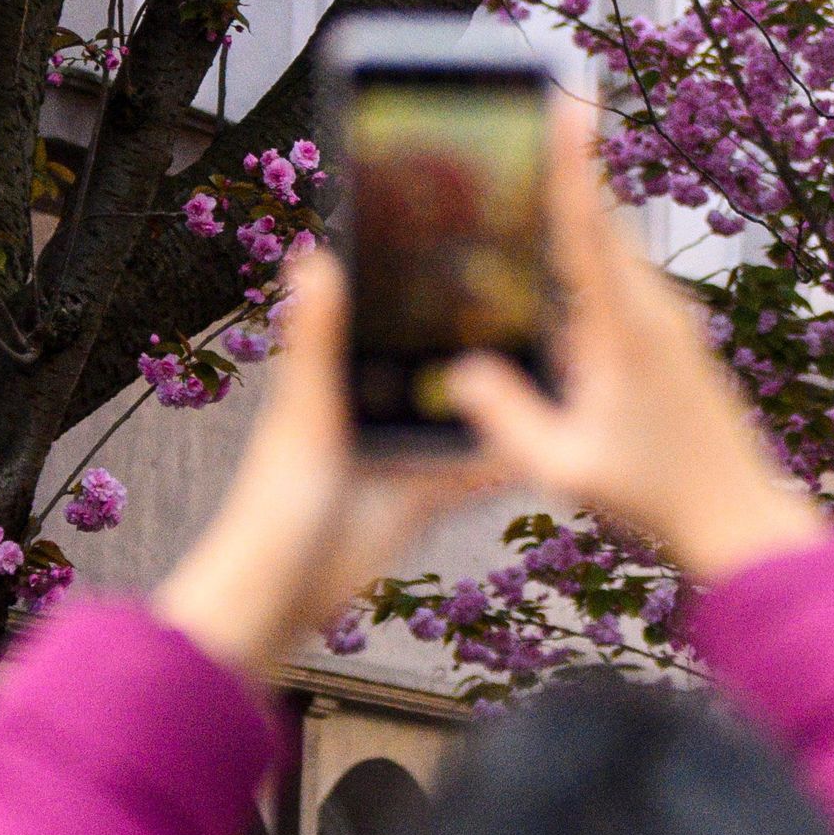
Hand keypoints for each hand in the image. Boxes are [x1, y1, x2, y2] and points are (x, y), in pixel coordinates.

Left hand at [152, 246, 512, 676]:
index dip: (422, 280)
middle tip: (541, 296)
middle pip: (435, 361)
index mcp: (340, 375)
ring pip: (463, 413)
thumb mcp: (304, 411)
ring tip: (559, 360)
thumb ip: (318, 340)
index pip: (387, 313)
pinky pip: (476, 469)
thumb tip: (312, 254)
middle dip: (478, 336)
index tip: (470, 236)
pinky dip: (509, 457)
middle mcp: (374, 406)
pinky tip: (550, 439)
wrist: (282, 598)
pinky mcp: (426, 494)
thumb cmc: (274, 502)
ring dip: (500, 397)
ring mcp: (403, 451)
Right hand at [447, 99, 827, 586]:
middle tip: (533, 115)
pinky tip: (556, 284)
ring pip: (615, 255)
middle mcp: (654, 310)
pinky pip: (626, 284)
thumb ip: (506, 417)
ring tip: (527, 190)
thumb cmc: (653, 493)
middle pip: (601, 225)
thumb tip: (458, 372)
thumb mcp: (563, 465)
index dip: (574, 160)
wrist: (737, 513)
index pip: (590, 227)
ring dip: (577, 225)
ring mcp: (671, 321)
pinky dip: (591, 267)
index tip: (570, 99)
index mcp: (625, 328)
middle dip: (567, 174)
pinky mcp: (676, 337)